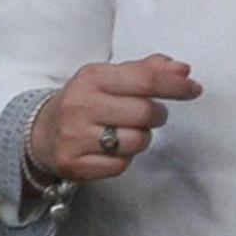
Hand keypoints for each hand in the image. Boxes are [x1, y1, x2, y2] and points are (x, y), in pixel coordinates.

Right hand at [28, 56, 202, 184]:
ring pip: (137, 142)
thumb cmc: (86, 102)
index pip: (145, 79)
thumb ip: (147, 71)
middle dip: (156, 115)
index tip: (193, 89)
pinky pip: (121, 165)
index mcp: (92, 77)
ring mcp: (75, 136)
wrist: (41, 133)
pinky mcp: (75, 164)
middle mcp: (81, 104)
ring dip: (141, 138)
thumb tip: (183, 70)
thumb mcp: (111, 78)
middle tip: (146, 115)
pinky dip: (123, 158)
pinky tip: (110, 149)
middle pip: (145, 113)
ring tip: (124, 132)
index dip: (176, 85)